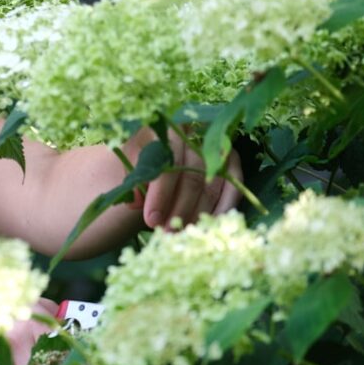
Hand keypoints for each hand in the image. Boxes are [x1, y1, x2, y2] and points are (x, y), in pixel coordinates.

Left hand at [126, 127, 241, 228]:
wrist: (159, 148)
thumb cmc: (141, 156)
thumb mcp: (130, 162)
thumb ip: (133, 180)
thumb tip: (135, 202)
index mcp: (165, 129)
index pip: (167, 164)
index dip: (160, 195)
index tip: (151, 219)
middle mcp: (195, 133)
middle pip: (192, 177)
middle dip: (179, 210)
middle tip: (167, 233)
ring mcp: (217, 146)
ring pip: (212, 185)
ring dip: (198, 215)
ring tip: (182, 235)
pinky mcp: (232, 160)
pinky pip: (233, 188)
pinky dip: (221, 210)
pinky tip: (208, 227)